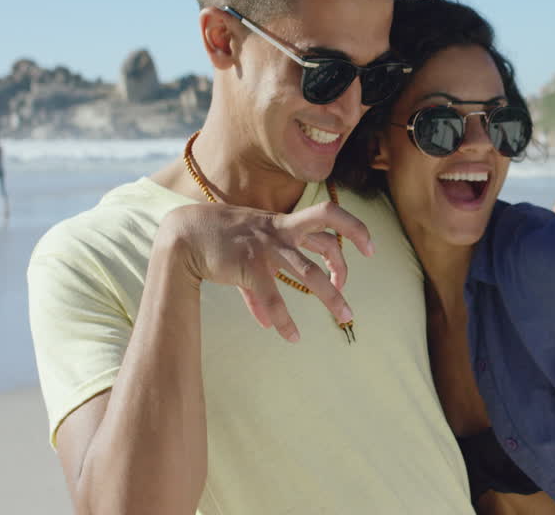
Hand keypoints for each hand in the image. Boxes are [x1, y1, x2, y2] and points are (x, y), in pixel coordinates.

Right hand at [158, 201, 372, 341]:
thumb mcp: (249, 253)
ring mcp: (268, 247)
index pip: (330, 217)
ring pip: (309, 272)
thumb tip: (267, 321)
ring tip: (345, 317)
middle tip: (354, 298)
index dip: (354, 230)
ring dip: (330, 297)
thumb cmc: (220, 240)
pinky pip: (273, 296)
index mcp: (286, 223)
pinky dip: (284, 318)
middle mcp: (282, 232)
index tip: (369, 249)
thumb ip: (261, 286)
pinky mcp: (250, 264)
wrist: (186, 232)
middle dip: (346, 272)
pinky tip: (291, 336)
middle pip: (328, 245)